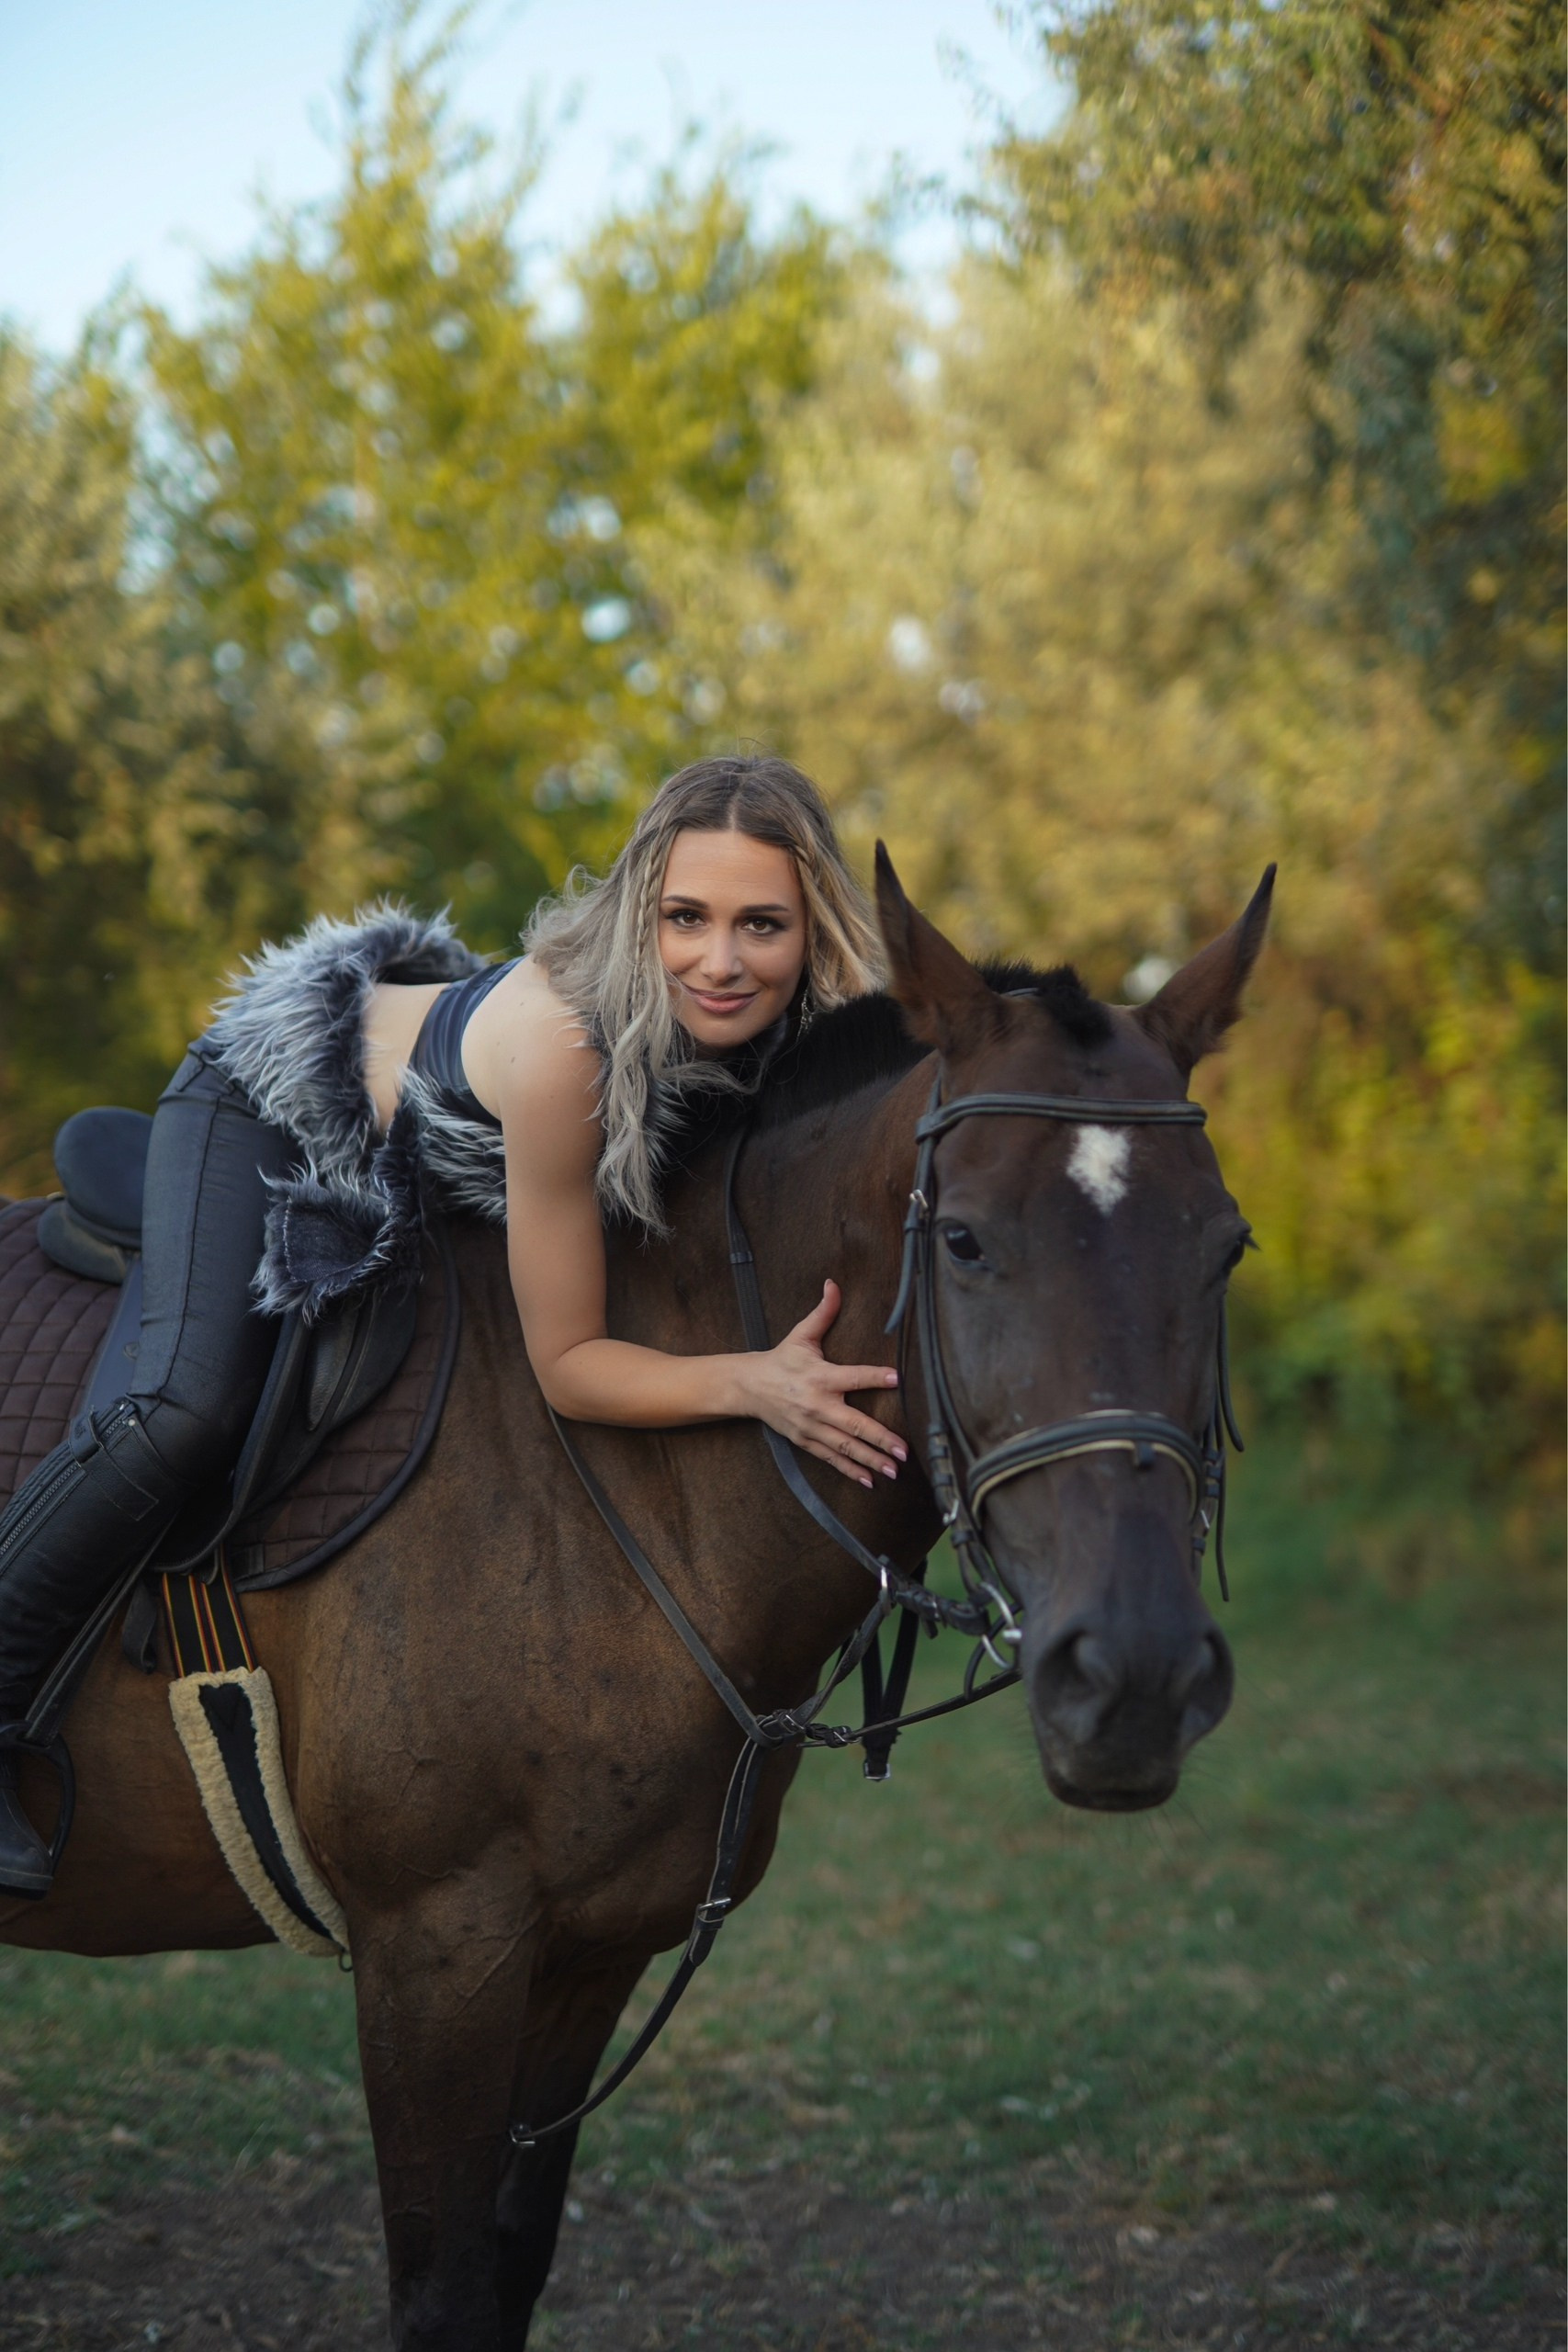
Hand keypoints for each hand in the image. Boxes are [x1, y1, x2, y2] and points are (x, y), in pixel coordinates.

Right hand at [740, 1281, 905, 1487]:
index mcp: (821, 1376)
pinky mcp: (805, 1441)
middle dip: (880, 1439)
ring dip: (871, 1459)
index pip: (854, 1376)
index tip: (898, 1379)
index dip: (876, 1376)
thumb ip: (823, 1313)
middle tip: (903, 1451)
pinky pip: (831, 1458)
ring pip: (845, 1447)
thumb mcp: (801, 1335)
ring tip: (894, 1470)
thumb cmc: (781, 1359)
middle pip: (854, 1424)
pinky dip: (850, 1470)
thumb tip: (834, 1284)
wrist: (748, 1386)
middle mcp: (817, 1404)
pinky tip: (870, 1480)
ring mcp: (811, 1426)